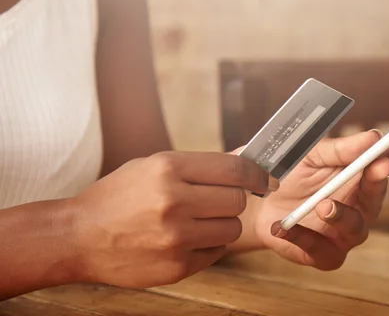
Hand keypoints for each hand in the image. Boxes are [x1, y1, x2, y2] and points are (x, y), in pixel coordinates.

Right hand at [70, 151, 268, 287]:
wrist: (79, 236)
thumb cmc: (118, 196)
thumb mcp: (152, 166)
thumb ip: (197, 166)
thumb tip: (245, 165)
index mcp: (168, 169)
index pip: (234, 168)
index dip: (256, 173)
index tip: (266, 179)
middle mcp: (174, 201)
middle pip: (238, 200)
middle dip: (235, 199)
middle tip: (219, 201)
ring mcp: (175, 237)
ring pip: (231, 229)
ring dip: (223, 224)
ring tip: (198, 221)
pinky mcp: (176, 266)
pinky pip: (216, 253)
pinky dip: (209, 246)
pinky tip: (187, 239)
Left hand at [250, 129, 388, 269]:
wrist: (258, 203)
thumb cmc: (289, 176)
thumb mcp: (310, 154)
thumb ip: (339, 149)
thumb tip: (374, 137)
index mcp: (360, 176)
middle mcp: (359, 205)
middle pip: (378, 196)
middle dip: (379, 180)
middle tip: (379, 165)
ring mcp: (344, 232)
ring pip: (356, 227)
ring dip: (342, 215)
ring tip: (323, 205)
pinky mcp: (326, 254)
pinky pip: (322, 250)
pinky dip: (304, 237)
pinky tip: (286, 226)